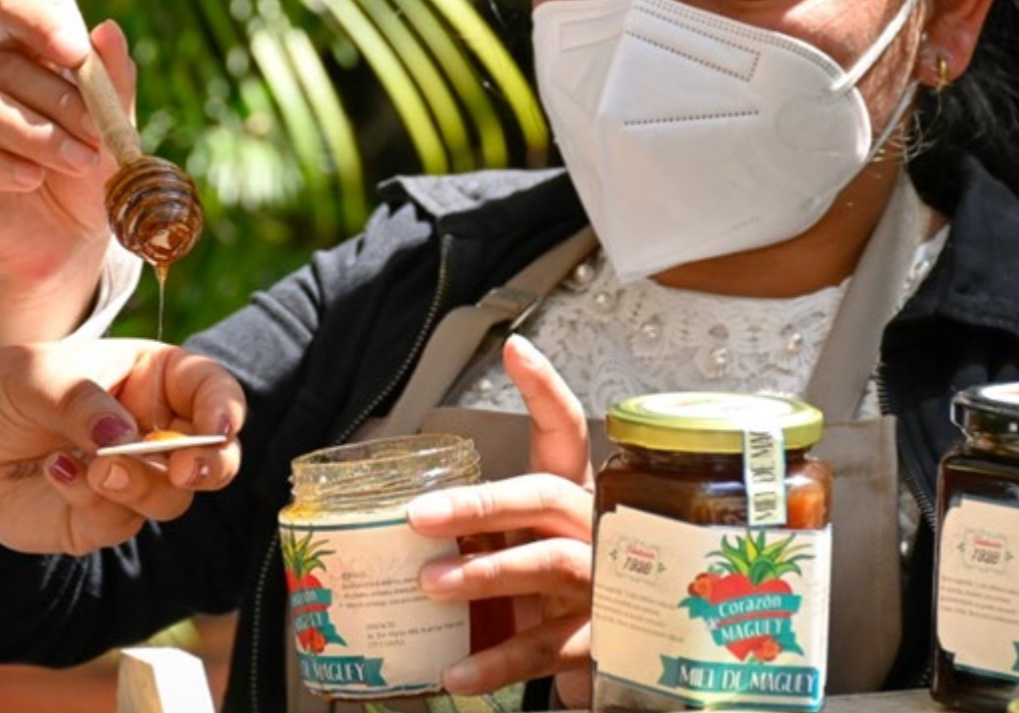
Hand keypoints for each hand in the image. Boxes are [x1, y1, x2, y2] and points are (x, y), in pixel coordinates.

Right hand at [0, 0, 132, 340]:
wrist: (64, 249)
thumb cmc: (86, 179)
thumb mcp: (111, 132)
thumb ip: (113, 83)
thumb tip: (108, 28)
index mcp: (22, 58)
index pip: (16, 13)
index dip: (42, 22)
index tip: (77, 51)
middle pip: (4, 64)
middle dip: (61, 100)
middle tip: (98, 136)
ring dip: (38, 134)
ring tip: (79, 163)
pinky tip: (31, 180)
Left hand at [0, 338, 244, 600]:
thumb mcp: (36, 374)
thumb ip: (84, 401)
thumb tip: (123, 439)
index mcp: (153, 377)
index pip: (212, 390)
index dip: (226, 407)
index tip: (219, 426)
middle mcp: (154, 428)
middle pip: (215, 454)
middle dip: (212, 464)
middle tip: (184, 469)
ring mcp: (132, 477)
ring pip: (172, 496)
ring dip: (140, 485)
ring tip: (92, 468)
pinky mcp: (102, 519)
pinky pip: (120, 522)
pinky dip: (92, 500)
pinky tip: (54, 474)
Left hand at [406, 334, 593, 705]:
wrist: (618, 659)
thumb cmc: (552, 585)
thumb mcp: (524, 542)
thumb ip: (484, 527)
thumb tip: (400, 522)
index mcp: (573, 493)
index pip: (564, 428)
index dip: (544, 388)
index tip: (515, 347)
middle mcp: (593, 528)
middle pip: (544, 496)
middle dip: (480, 503)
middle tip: (418, 514)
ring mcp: (602, 584)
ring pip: (548, 565)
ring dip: (486, 574)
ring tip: (428, 583)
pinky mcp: (601, 641)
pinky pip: (547, 648)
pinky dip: (497, 662)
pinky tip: (455, 671)